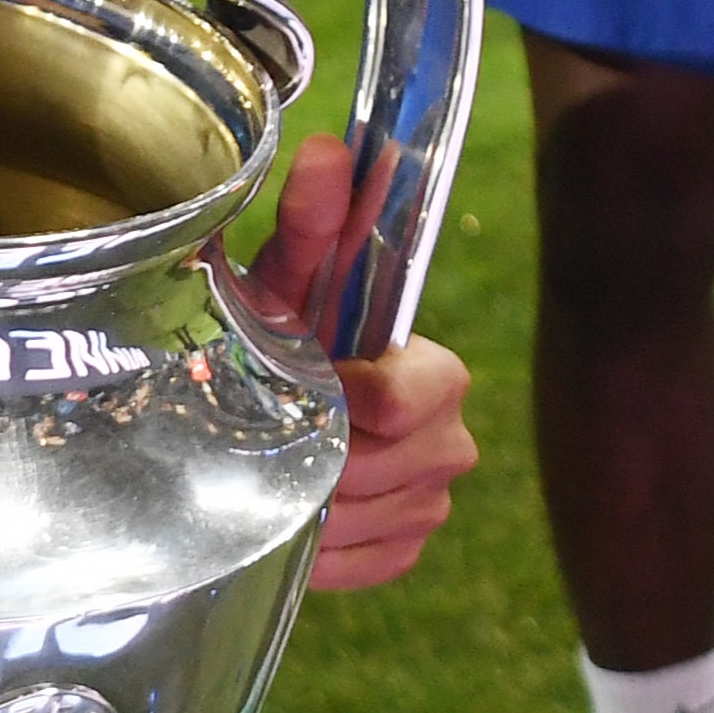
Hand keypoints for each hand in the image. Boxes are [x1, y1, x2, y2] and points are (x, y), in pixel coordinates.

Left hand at [225, 134, 478, 591]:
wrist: (262, 412)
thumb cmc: (280, 341)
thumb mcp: (285, 285)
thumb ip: (310, 222)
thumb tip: (325, 149)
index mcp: (435, 375)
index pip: (415, 400)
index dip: (349, 400)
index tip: (303, 386)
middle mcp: (450, 441)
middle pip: (388, 467)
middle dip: (321, 452)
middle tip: (271, 431)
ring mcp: (433, 502)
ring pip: (372, 519)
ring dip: (313, 501)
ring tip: (276, 468)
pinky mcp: (406, 551)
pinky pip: (368, 564)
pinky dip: (321, 548)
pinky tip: (294, 516)